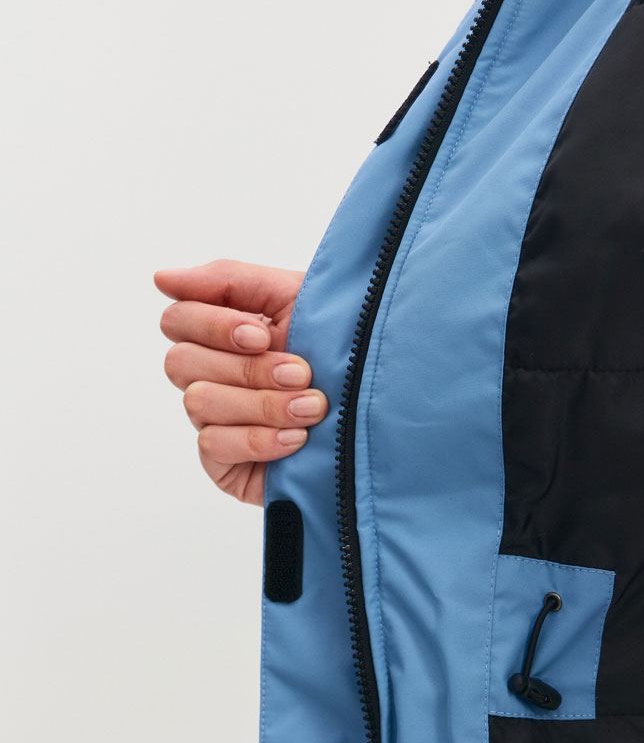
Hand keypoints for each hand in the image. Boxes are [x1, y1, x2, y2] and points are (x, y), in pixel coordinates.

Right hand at [155, 259, 326, 505]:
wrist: (383, 413)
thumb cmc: (343, 351)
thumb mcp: (295, 300)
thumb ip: (229, 281)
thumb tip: (161, 278)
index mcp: (222, 334)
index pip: (178, 319)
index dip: (213, 325)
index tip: (260, 335)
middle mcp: (211, 376)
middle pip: (181, 361)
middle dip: (247, 367)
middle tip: (301, 373)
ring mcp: (215, 421)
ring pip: (199, 402)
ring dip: (261, 403)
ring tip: (312, 408)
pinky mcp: (225, 464)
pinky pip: (213, 446)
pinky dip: (258, 439)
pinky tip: (296, 440)